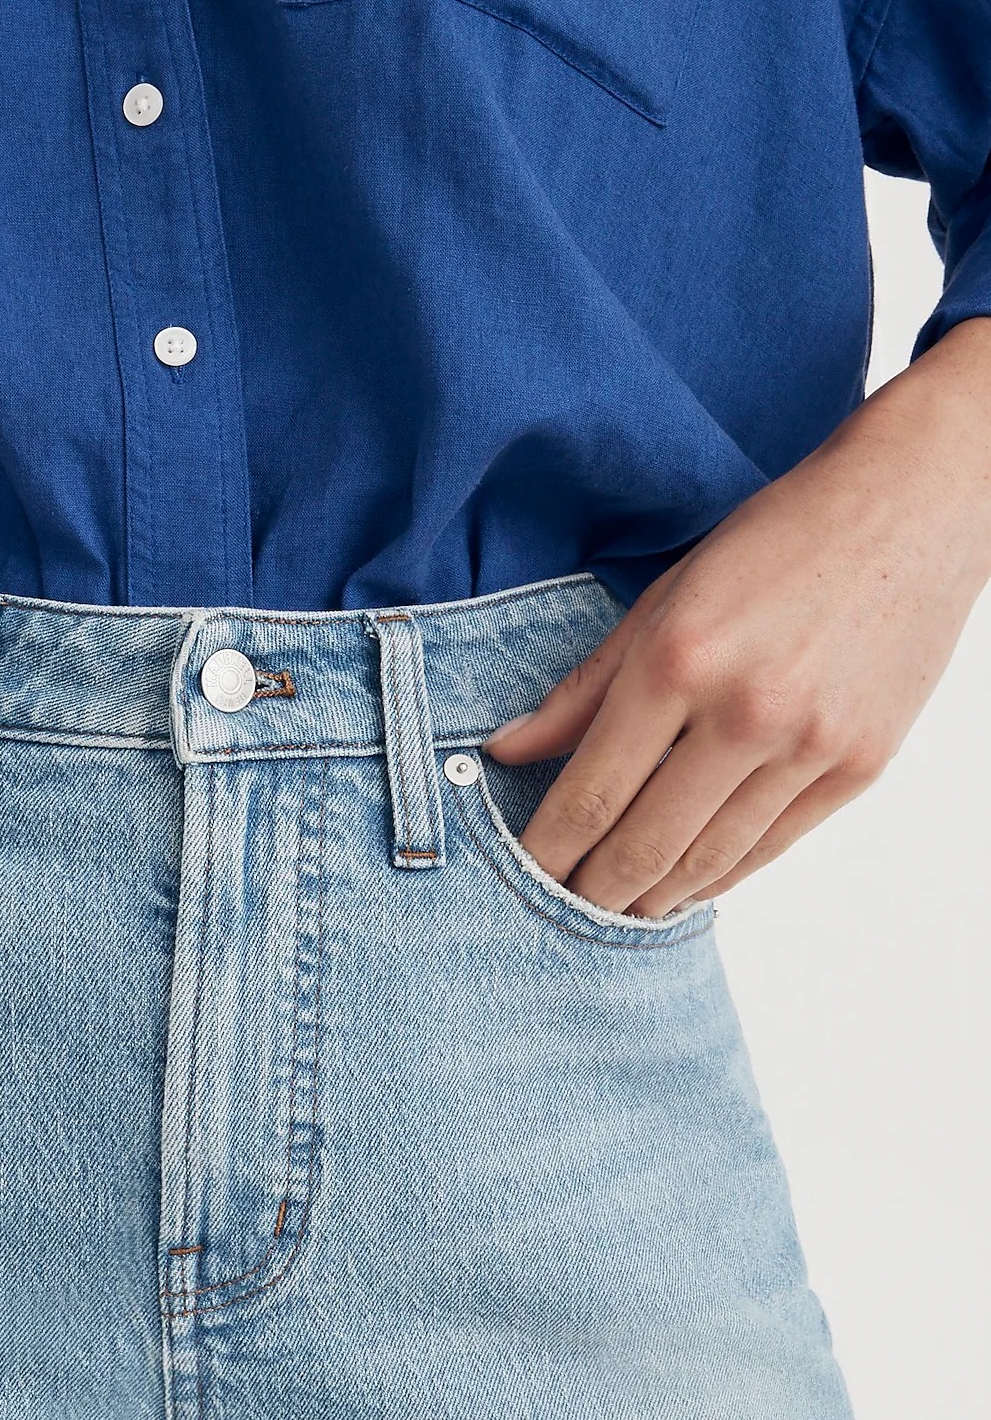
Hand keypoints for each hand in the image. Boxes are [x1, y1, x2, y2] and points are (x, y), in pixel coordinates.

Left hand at [484, 317, 990, 916]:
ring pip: (710, 859)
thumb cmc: (776, 541)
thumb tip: (505, 751)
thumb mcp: (662, 597)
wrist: (913, 506)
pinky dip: (722, 875)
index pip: (591, 793)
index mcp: (679, 660)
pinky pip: (772, 846)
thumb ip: (582, 688)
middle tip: (563, 912)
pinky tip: (688, 885)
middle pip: (645, 844)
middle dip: (594, 892)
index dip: (547, 852)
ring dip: (655, 898)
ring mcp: (810, 744)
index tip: (521, 879)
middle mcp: (745, 711)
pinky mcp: (861, 764)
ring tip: (620, 911)